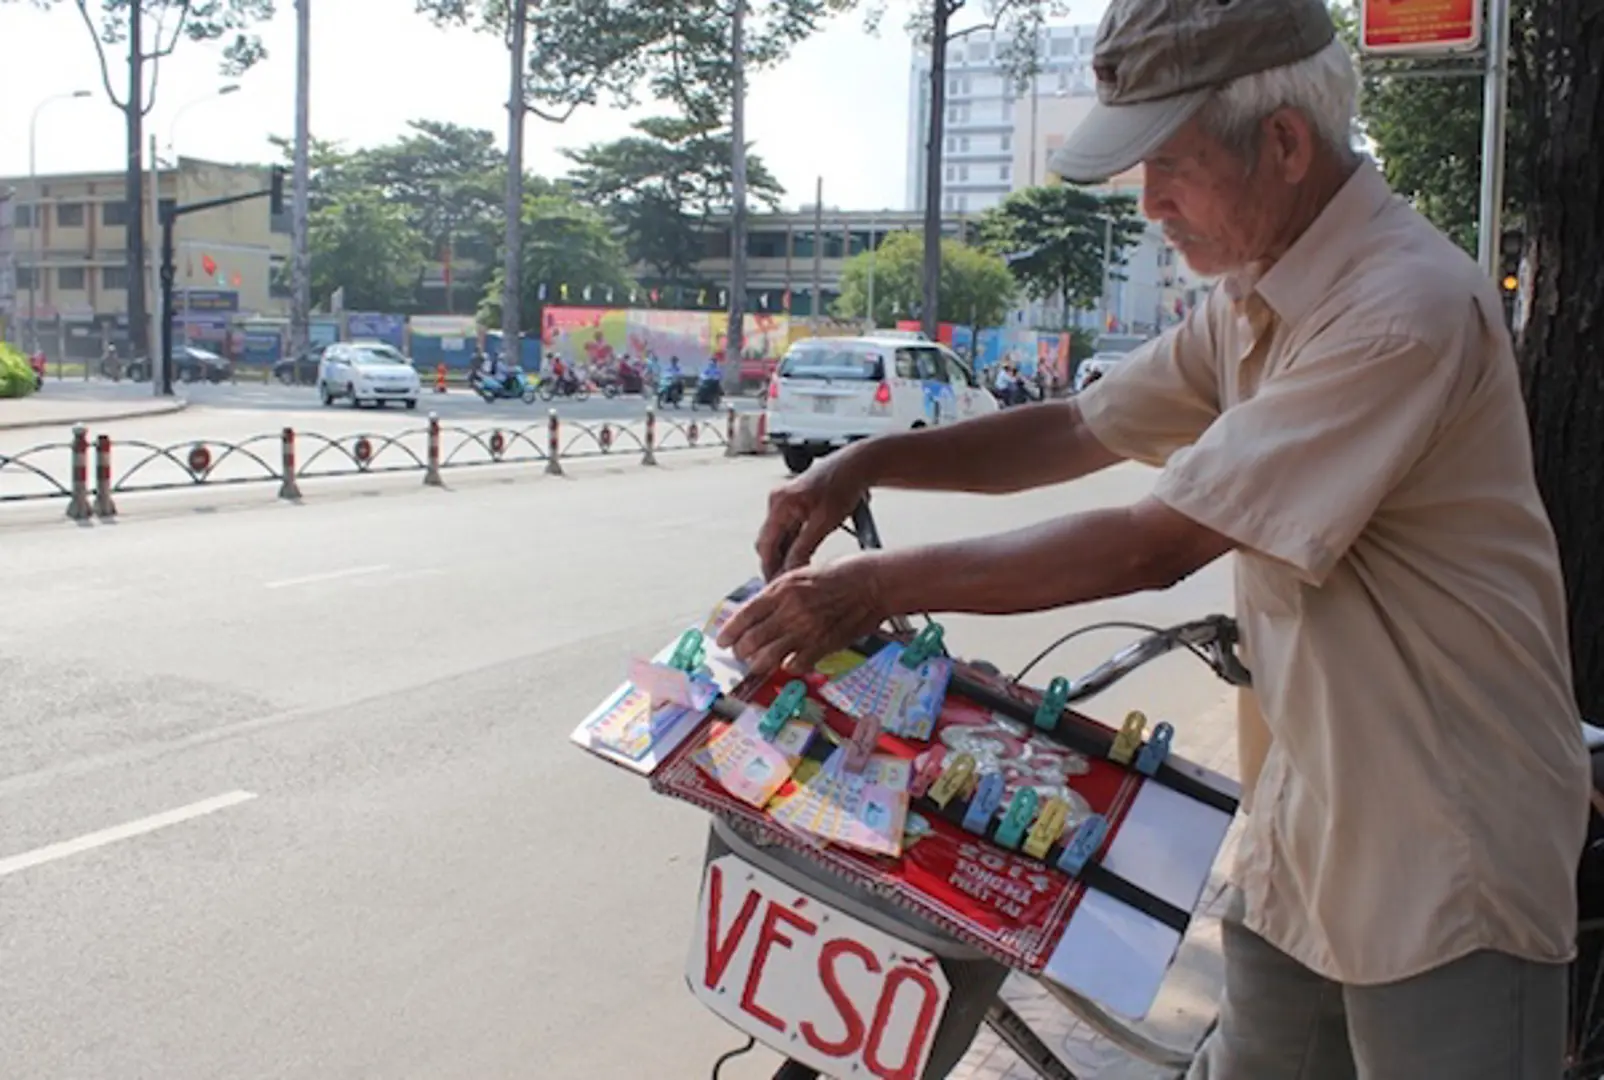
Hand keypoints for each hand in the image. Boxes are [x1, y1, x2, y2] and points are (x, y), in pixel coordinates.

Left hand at [717, 556, 886, 679]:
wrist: (872, 583)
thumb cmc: (840, 575)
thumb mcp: (801, 575)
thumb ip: (777, 594)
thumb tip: (757, 612)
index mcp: (782, 590)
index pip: (744, 616)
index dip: (729, 632)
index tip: (723, 640)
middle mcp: (790, 611)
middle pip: (751, 640)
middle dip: (741, 650)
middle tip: (741, 653)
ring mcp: (806, 630)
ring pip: (767, 658)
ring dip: (759, 662)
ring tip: (758, 662)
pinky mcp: (822, 645)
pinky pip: (795, 665)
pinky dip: (788, 666)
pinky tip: (789, 662)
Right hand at [757, 450, 870, 579]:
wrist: (857, 465)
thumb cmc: (843, 485)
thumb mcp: (825, 522)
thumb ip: (804, 547)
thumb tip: (790, 569)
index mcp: (779, 503)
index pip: (765, 545)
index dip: (769, 568)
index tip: (775, 586)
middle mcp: (777, 501)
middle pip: (768, 542)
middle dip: (776, 563)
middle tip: (788, 583)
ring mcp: (785, 502)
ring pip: (779, 537)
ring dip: (786, 554)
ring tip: (798, 572)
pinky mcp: (795, 505)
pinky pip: (788, 530)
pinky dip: (794, 544)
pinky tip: (804, 555)